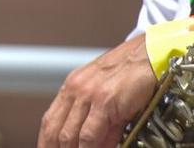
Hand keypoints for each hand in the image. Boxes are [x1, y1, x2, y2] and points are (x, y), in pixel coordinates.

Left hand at [38, 31, 160, 147]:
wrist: (147, 55)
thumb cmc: (130, 74)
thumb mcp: (106, 96)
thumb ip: (97, 122)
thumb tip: (92, 146)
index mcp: (72, 88)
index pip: (50, 121)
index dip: (46, 141)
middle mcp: (75, 90)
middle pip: (54, 129)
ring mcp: (87, 95)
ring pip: (69, 133)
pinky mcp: (104, 101)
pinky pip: (89, 133)